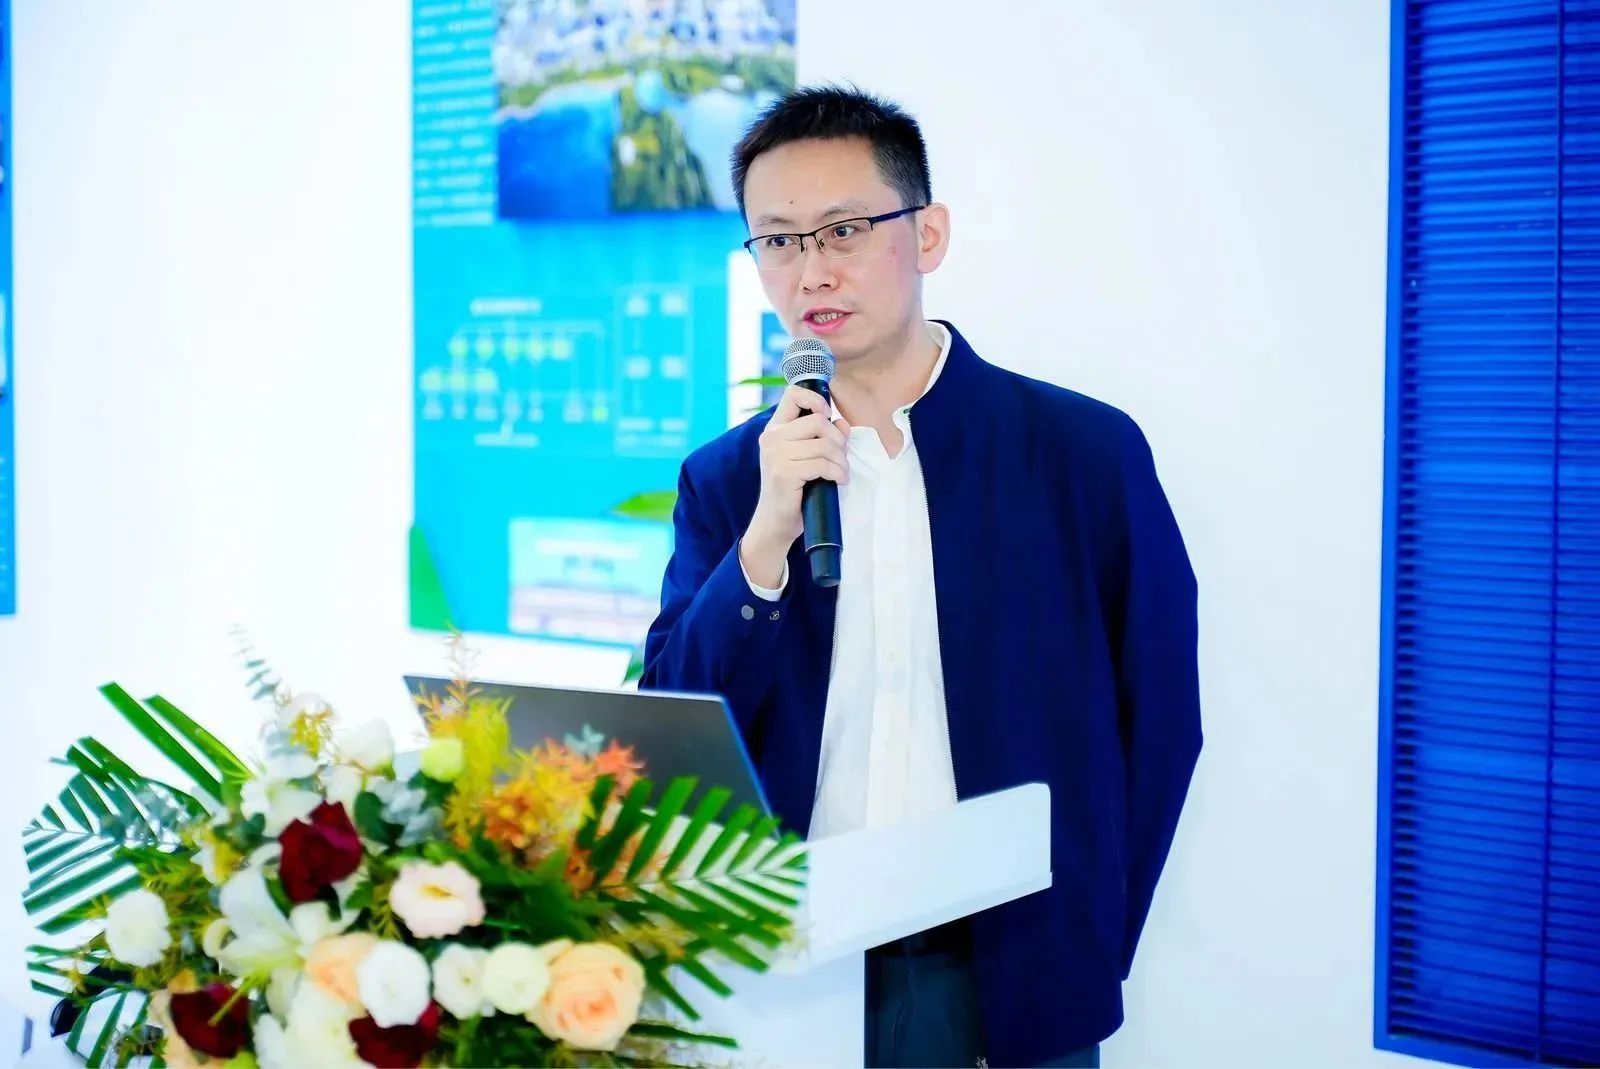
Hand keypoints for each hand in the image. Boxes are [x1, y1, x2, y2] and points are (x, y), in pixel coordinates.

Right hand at [741, 385, 850, 587]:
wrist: (775, 523)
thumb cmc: (794, 490)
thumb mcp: (807, 459)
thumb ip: (823, 438)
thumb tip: (843, 423)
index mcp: (775, 429)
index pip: (793, 394)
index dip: (816, 400)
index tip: (827, 417)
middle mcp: (772, 438)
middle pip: (818, 421)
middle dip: (838, 441)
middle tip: (840, 458)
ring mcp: (776, 455)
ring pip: (824, 444)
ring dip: (841, 461)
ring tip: (840, 473)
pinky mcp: (784, 472)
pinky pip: (823, 464)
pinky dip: (837, 473)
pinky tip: (838, 481)